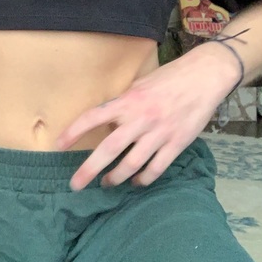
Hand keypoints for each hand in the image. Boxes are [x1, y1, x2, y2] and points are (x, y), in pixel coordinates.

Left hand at [55, 43, 239, 190]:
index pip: (93, 117)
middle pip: (109, 149)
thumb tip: (108, 119)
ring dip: (116, 177)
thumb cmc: (169, 77)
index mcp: (128, 101)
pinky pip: (156, 168)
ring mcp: (159, 133)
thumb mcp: (140, 84)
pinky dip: (144, 179)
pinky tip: (137, 182)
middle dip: (89, 169)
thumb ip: (124, 102)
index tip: (58, 145)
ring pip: (132, 164)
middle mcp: (140, 119)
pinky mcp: (177, 143)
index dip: (74, 131)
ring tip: (107, 183)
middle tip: (75, 184)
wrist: (203, 77)